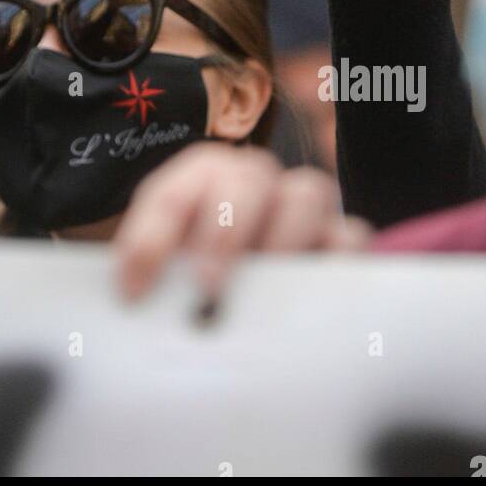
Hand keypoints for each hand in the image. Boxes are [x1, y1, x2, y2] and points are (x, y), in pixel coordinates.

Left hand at [115, 143, 369, 300]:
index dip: (150, 238)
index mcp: (197, 180)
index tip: (134, 291)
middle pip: (247, 177)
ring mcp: (299, 208)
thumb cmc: (188, 280)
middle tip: (208, 286)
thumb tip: (138, 308)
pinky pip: (350, 237)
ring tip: (262, 290)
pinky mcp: (338, 242)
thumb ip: (154, 282)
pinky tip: (312, 296)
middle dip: (225, 230)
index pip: (171, 196)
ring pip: (306, 192)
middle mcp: (252, 183)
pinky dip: (336, 259)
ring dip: (283, 236)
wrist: (223, 289)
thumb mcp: (164, 275)